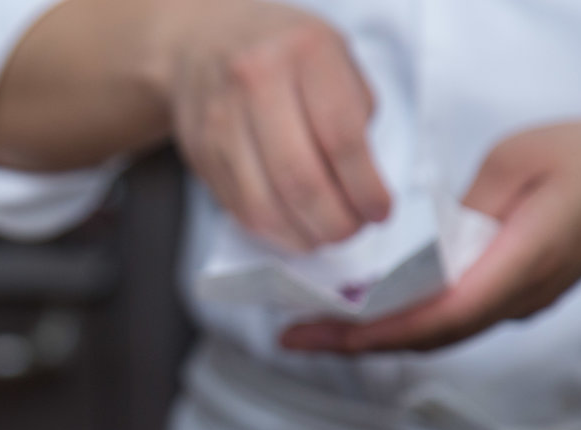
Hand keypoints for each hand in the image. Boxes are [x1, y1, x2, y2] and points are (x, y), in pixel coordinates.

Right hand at [158, 0, 390, 251]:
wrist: (201, 43)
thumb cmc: (283, 53)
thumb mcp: (335, 55)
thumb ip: (356, 109)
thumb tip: (364, 181)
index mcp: (304, 52)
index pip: (341, 138)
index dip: (365, 187)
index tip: (379, 210)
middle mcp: (257, 83)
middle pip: (300, 179)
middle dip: (335, 221)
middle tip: (354, 229)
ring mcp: (222, 122)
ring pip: (266, 206)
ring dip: (305, 234)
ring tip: (328, 234)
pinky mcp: (202, 155)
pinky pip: (241, 211)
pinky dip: (276, 233)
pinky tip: (297, 230)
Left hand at [281, 121, 580, 353]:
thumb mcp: (519, 160)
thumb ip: (467, 206)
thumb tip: (423, 247)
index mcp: (522, 260)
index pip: (446, 311)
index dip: (386, 327)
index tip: (335, 331)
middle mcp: (515, 298)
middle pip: (428, 336)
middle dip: (358, 341)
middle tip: (293, 337)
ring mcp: (512, 308)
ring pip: (433, 337)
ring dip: (371, 338)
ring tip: (310, 333)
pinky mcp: (504, 303)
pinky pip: (443, 323)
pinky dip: (397, 325)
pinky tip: (357, 315)